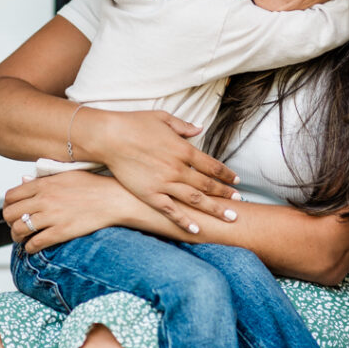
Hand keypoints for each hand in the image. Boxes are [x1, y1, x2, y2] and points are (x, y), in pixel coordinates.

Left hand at [3, 171, 123, 252]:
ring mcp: (52, 216)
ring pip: (19, 230)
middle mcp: (44, 199)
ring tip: (23, 239)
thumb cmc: (94, 186)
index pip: (11, 196)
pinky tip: (34, 247)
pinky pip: (35, 243)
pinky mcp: (61, 232)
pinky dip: (30, 248)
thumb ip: (42, 178)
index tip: (12, 212)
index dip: (7, 206)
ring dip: (17, 237)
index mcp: (44, 184)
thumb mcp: (66, 174)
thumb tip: (23, 181)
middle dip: (10, 223)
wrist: (115, 199)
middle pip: (10, 214)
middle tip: (16, 226)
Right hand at [92, 110, 241, 231]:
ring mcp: (164, 183)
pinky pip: (170, 211)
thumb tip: (199, 128)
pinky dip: (184, 221)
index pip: (212, 165)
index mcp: (183, 149)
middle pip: (208, 184)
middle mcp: (177, 168)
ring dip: (214, 209)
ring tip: (230, 217)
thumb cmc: (134, 124)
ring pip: (195, 199)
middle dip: (226, 193)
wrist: (109, 137)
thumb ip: (183, 126)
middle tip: (239, 201)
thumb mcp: (163, 118)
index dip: (226, 174)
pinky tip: (196, 229)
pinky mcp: (149, 194)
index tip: (236, 180)